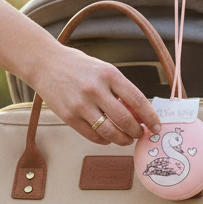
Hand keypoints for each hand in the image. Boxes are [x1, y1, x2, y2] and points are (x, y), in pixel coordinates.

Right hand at [0, 0, 161, 144]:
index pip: (137, 100)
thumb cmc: (79, 67)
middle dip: (137, 132)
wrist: (45, 63)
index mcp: (109, 74)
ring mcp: (80, 104)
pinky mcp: (68, 116)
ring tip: (125, 139)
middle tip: (140, 135)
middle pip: (125, 120)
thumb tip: (140, 113)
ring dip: (121, 140)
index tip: (157, 127)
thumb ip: (121, 89)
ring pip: (109, 132)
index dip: (150, 117)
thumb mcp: (103, 70)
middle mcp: (95, 89)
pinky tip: (108, 138)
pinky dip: (104, 140)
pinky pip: (92, 136)